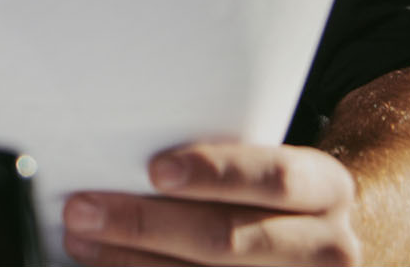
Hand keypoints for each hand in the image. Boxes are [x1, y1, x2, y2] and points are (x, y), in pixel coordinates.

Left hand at [61, 141, 360, 265]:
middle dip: (146, 225)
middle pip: (228, 239)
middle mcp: (328, 247)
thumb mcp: (267, 168)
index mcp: (326, 189)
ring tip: (81, 242)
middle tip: (82, 209)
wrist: (319, 247)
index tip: (155, 170)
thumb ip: (217, 163)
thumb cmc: (270, 199)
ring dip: (132, 263)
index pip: (275, 178)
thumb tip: (122, 154)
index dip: (216, 173)